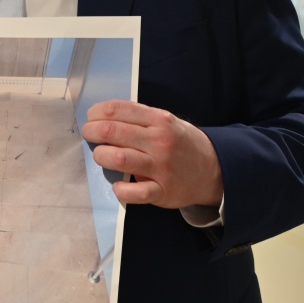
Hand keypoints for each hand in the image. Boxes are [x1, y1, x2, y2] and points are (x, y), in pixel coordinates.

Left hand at [81, 100, 222, 208]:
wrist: (215, 169)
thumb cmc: (181, 143)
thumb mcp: (166, 121)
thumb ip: (139, 118)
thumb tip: (102, 118)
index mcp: (158, 120)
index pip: (117, 110)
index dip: (96, 113)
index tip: (91, 118)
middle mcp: (159, 141)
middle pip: (112, 132)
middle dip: (92, 132)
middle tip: (89, 135)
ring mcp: (161, 167)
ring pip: (119, 158)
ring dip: (101, 156)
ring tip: (102, 156)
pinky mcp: (162, 191)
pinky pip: (134, 192)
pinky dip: (120, 189)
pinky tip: (117, 185)